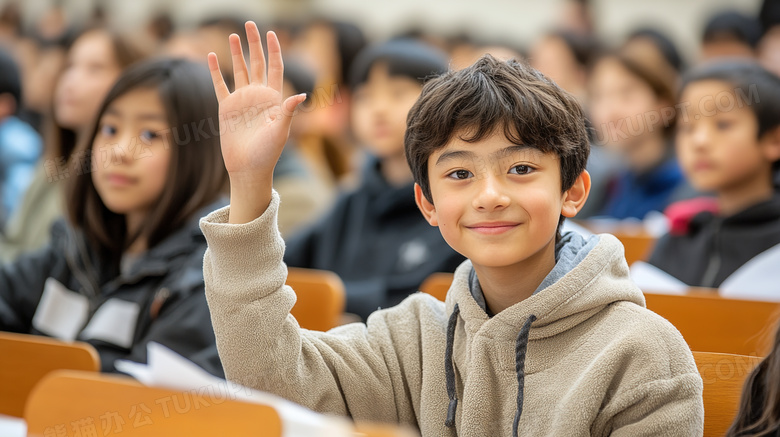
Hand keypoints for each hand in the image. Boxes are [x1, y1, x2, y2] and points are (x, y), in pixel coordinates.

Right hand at [208, 22, 305, 222]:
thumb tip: (302, 95)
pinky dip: (215, 71)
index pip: (276, 68)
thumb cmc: (268, 153)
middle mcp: (258, 96)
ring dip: (237, 53)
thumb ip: (288, 111)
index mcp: (274, 99)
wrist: (248, 168)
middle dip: (255, 44)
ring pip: (239, 70)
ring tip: (234, 34)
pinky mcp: (226, 108)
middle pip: (258, 63)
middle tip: (250, 24)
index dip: (274, 51)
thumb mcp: (281, 131)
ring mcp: (242, 101)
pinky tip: (211, 56)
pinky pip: (220, 85)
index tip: (272, 34)